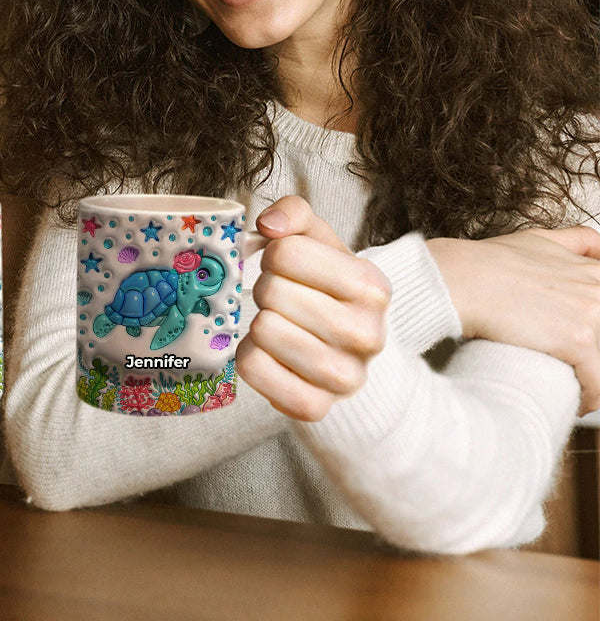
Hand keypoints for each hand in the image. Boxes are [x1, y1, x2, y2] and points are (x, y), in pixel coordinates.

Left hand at [236, 196, 390, 421]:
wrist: (348, 350)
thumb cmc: (325, 287)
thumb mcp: (319, 241)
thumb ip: (295, 213)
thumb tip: (269, 224)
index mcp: (371, 286)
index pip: (284, 252)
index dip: (274, 255)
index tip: (287, 267)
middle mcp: (367, 334)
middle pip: (270, 292)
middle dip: (266, 289)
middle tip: (282, 299)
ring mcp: (344, 378)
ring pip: (262, 331)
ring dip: (258, 322)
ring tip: (279, 324)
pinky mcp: (315, 407)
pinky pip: (252, 368)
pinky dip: (250, 356)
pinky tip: (271, 353)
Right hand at [428, 227, 599, 414]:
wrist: (460, 278)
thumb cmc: (487, 262)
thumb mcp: (537, 239)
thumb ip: (575, 241)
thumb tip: (598, 246)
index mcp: (592, 271)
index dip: (594, 327)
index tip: (582, 341)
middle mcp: (597, 290)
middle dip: (593, 354)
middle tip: (575, 364)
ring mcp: (591, 314)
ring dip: (593, 377)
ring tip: (575, 388)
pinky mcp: (578, 341)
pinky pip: (598, 384)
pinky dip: (589, 398)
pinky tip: (576, 401)